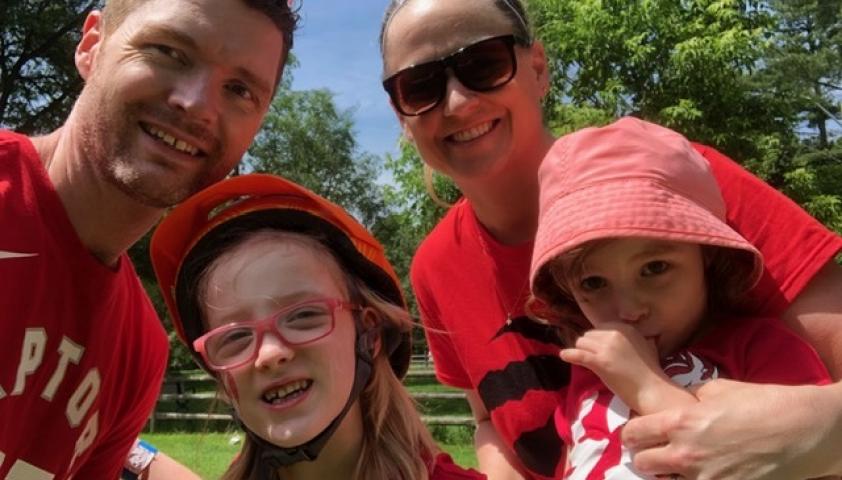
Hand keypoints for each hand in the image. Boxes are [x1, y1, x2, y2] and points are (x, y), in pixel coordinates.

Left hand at [561, 322, 669, 412]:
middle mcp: (615, 334)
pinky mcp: (600, 362)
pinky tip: (564, 356)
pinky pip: (578, 354)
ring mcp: (607, 347)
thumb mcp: (645, 346)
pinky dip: (569, 355)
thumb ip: (632, 338)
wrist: (652, 389)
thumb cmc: (650, 371)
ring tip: (588, 363)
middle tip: (595, 359)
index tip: (598, 349)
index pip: (600, 328)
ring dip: (582, 352)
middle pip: (589, 335)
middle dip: (589, 346)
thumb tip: (623, 337)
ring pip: (581, 343)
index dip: (597, 340)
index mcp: (625, 328)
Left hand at [622, 379, 841, 478]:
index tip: (637, 436)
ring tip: (682, 468)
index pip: (633, 434)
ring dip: (669, 476)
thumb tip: (677, 401)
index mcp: (680, 422)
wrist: (804, 430)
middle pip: (642, 463)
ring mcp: (704, 479)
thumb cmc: (764, 403)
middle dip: (647, 457)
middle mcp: (686, 453)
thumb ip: (689, 397)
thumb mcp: (718, 389)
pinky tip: (704, 475)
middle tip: (657, 453)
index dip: (633, 434)